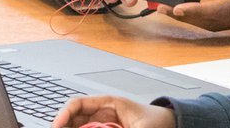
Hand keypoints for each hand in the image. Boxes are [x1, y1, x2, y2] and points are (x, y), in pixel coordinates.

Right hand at [52, 95, 176, 127]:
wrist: (172, 125)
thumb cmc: (158, 122)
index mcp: (109, 103)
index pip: (78, 103)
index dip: (64, 114)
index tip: (57, 126)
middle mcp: (103, 113)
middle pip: (74, 118)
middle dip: (64, 126)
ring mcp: (104, 124)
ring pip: (80, 127)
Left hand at [165, 0, 229, 31]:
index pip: (223, 9)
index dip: (197, 11)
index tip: (175, 8)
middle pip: (218, 22)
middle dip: (189, 17)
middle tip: (161, 8)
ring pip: (222, 25)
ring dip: (196, 19)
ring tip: (170, 8)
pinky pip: (228, 21)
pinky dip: (208, 17)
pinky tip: (191, 6)